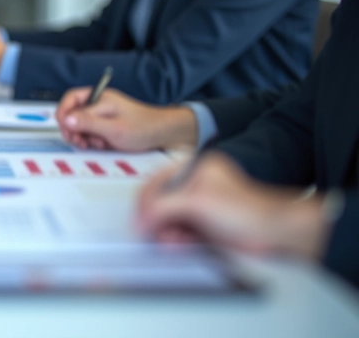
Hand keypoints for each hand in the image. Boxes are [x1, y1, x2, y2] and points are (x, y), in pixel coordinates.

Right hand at [56, 87, 197, 151]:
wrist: (162, 134)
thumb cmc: (144, 127)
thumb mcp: (114, 128)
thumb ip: (89, 123)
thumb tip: (66, 120)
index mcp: (99, 97)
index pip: (70, 99)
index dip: (63, 113)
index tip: (64, 128)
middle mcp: (98, 104)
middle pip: (72, 113)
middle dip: (73, 129)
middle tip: (79, 141)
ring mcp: (101, 115)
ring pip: (79, 125)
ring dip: (84, 137)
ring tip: (97, 143)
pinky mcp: (104, 125)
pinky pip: (89, 132)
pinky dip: (92, 140)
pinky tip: (102, 144)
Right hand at [137, 153, 328, 259]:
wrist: (274, 234)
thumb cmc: (248, 209)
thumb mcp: (197, 202)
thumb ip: (163, 207)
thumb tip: (141, 216)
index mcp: (194, 167)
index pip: (157, 182)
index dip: (144, 201)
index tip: (138, 218)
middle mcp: (195, 185)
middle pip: (161, 202)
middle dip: (155, 219)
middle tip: (150, 232)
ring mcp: (200, 206)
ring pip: (169, 219)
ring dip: (165, 232)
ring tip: (168, 240)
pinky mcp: (204, 226)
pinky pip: (180, 232)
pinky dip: (175, 240)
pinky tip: (177, 245)